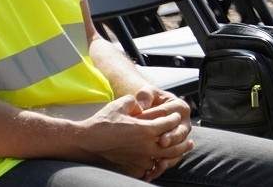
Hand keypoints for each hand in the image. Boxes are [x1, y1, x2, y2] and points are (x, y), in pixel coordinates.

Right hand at [77, 93, 193, 179]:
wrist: (83, 143)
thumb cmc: (101, 123)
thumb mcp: (120, 104)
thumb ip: (137, 101)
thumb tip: (143, 102)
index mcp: (146, 130)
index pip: (169, 124)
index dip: (173, 119)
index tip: (175, 116)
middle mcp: (146, 147)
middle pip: (173, 146)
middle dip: (182, 142)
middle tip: (190, 141)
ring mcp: (139, 160)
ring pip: (164, 160)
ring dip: (173, 156)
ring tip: (180, 153)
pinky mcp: (131, 170)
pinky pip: (149, 171)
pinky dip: (157, 168)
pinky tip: (159, 165)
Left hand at [131, 87, 193, 178]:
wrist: (150, 110)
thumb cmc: (149, 101)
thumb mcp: (148, 93)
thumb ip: (145, 95)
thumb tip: (142, 105)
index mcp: (179, 106)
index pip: (167, 112)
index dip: (153, 117)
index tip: (140, 121)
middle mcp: (184, 123)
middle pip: (179, 131)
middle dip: (172, 137)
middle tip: (162, 142)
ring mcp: (181, 137)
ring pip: (179, 148)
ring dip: (171, 155)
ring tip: (161, 161)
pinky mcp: (176, 149)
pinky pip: (175, 158)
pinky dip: (167, 164)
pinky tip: (158, 169)